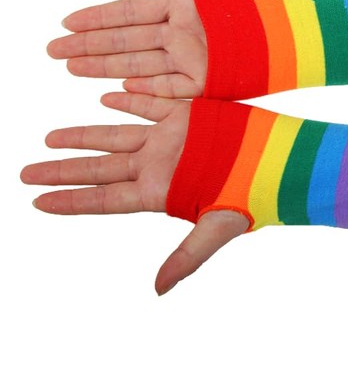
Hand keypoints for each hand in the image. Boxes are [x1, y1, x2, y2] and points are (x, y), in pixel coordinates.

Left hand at [20, 92, 249, 294]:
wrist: (279, 162)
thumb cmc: (251, 199)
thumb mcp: (216, 230)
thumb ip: (186, 258)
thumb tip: (159, 291)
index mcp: (159, 192)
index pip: (104, 198)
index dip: (71, 200)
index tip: (37, 202)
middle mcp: (158, 165)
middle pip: (99, 167)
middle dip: (62, 169)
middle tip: (26, 171)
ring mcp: (170, 139)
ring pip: (115, 135)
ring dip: (83, 135)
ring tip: (51, 137)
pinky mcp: (186, 115)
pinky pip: (149, 106)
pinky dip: (127, 101)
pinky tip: (104, 99)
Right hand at [47, 0, 280, 97]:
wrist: (307, 33)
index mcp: (186, 3)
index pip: (131, 11)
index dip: (99, 16)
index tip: (67, 20)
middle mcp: (183, 32)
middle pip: (126, 41)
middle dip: (88, 45)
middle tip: (53, 50)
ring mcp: (194, 59)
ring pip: (139, 65)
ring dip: (104, 68)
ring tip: (70, 67)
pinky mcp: (209, 83)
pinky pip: (169, 88)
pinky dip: (143, 88)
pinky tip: (115, 88)